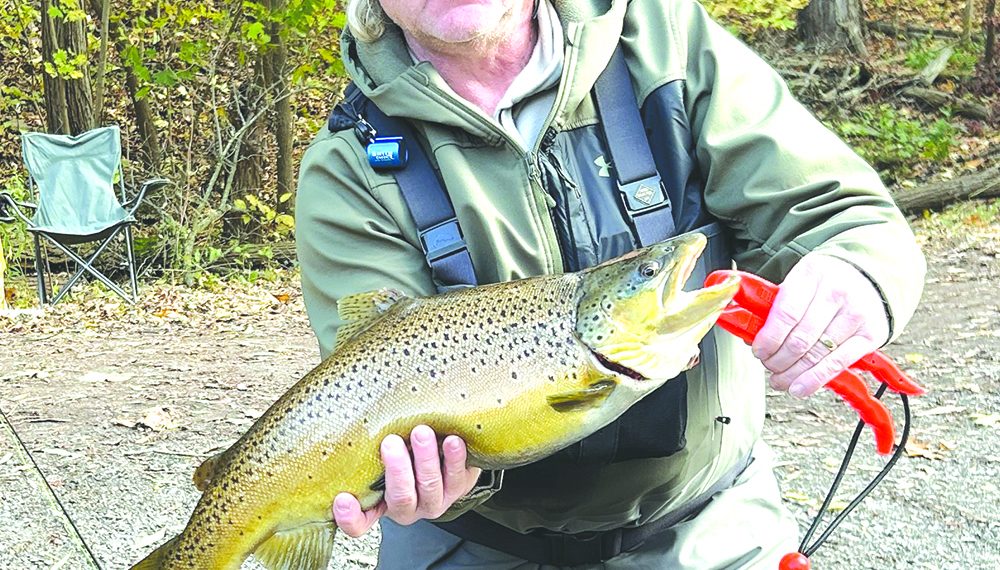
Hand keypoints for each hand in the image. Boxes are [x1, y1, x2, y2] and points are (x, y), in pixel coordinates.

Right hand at [332, 425, 481, 536]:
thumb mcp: (383, 454)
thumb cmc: (405, 451)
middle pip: (401, 498)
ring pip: (430, 486)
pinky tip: (452, 441)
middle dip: (397, 470)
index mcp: (382, 504)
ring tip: (422, 434)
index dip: (349, 517)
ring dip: (426, 459)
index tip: (343, 498)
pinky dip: (455, 459)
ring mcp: (436, 500)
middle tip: (391, 442)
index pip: (361, 522)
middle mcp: (408, 508)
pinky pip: (458, 477)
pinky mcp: (460, 488)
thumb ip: (372, 448)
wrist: (444, 452)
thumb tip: (358, 422)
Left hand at [751, 253, 888, 398]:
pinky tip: (799, 387)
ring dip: (792, 373)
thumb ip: (776, 307)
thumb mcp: (799, 282)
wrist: (868, 276)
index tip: (758, 351)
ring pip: (816, 354)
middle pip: (800, 339)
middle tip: (768, 365)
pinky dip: (814, 380)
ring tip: (779, 379)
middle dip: (777, 360)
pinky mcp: (870, 335)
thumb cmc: (826, 282)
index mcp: (812, 274)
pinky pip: (837, 364)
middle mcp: (836, 293)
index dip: (768, 339)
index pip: (785, 314)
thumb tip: (752, 337)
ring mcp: (856, 315)